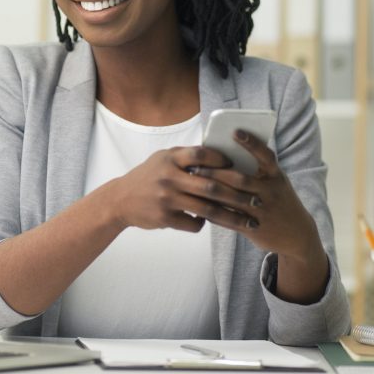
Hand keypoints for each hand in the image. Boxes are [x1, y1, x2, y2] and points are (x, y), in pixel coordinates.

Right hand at [107, 145, 255, 232]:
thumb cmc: (147, 176)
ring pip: (207, 210)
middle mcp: (168, 177)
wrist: (120, 200)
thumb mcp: (162, 159)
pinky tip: (209, 221)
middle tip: (257, 200)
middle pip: (210, 186)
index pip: (200, 155)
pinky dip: (203, 223)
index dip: (221, 160)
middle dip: (238, 195)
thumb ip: (185, 156)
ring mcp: (166, 199)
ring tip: (249, 221)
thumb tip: (218, 155)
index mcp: (170, 159)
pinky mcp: (165, 218)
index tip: (237, 166)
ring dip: (231, 217)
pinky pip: (193, 223)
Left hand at [190, 129, 321, 260]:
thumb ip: (256, 170)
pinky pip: (229, 218)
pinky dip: (213, 210)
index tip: (235, 131)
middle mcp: (271, 192)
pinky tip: (199, 203)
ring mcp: (263, 211)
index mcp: (276, 176)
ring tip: (193, 182)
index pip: (266, 156)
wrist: (298, 235)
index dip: (252, 143)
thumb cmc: (278, 199)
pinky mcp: (254, 229)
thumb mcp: (274, 182)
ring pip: (232, 199)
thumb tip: (221, 155)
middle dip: (215, 172)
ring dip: (210, 190)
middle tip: (195, 166)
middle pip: (240, 179)